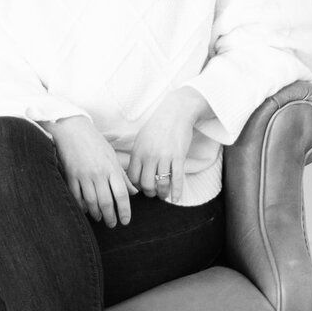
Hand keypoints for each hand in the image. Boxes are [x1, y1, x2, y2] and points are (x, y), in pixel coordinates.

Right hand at [47, 116, 136, 226]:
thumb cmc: (95, 142)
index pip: (122, 194)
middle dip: (110, 216)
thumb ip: (122, 176)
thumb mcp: (112, 156)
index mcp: (111, 168)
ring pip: (91, 202)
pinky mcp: (71, 175)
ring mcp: (84, 175)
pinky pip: (77, 196)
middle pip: (106, 201)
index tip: (125, 220)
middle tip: (112, 224)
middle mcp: (99, 173)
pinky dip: (81, 206)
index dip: (125, 210)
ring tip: (100, 219)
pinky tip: (86, 210)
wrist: (72, 129)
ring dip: (96, 213)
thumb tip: (133, 192)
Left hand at [127, 87, 210, 202]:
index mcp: (138, 152)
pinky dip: (176, 192)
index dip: (136, 187)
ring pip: (161, 183)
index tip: (141, 188)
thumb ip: (137, 155)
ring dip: (162, 193)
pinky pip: (177, 179)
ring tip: (163, 195)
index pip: (133, 177)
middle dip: (149, 192)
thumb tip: (133, 172)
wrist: (176, 112)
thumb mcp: (141, 139)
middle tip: (153, 194)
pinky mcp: (178, 157)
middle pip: (146, 184)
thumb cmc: (157, 126)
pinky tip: (176, 199)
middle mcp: (149, 156)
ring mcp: (164, 157)